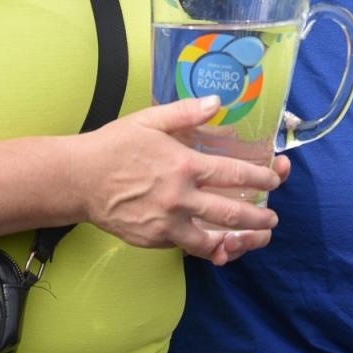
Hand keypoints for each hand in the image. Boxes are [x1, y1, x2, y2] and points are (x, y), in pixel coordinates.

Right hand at [73, 97, 286, 262]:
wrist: (77, 180)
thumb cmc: (113, 146)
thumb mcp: (149, 120)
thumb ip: (186, 112)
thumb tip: (217, 102)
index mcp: (184, 165)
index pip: (235, 174)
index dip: (262, 178)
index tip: (275, 179)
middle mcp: (180, 197)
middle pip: (232, 213)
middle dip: (259, 217)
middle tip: (272, 217)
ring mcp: (167, 223)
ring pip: (213, 240)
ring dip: (241, 240)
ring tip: (257, 238)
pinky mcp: (154, 240)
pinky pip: (189, 248)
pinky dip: (209, 250)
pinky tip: (223, 248)